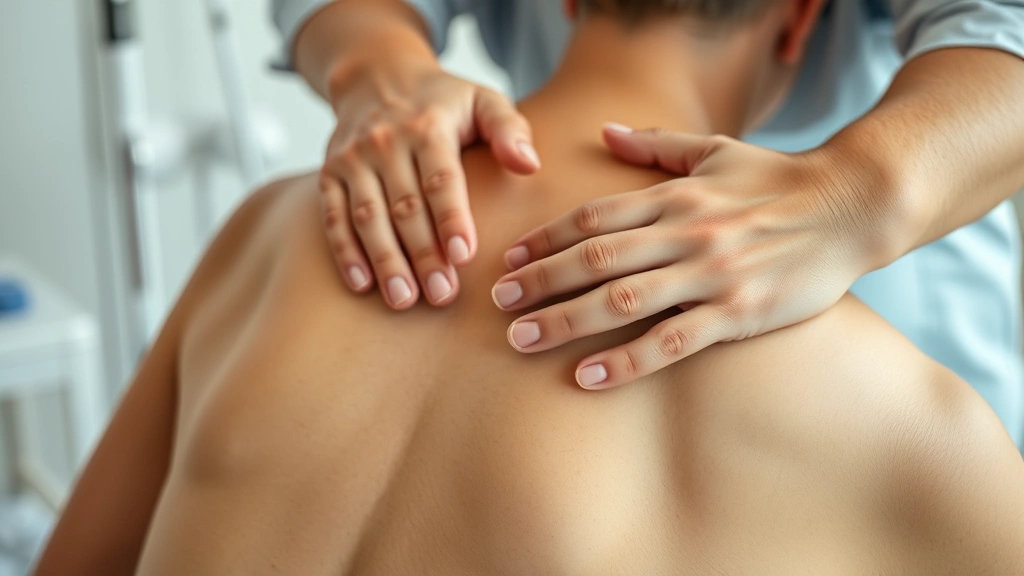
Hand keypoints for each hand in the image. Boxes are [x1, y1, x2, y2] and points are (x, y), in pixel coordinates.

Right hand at [320, 62, 538, 308]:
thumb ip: (509, 130)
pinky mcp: (330, 174)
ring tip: (404, 299)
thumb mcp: (484, 100)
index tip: (464, 256)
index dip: (452, 219)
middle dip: (424, 254)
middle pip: (406, 206)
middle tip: (443, 296)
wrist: (376, 77)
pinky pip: (334, 217)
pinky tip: (362, 284)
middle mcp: (386, 142)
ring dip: (385, 260)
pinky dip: (346, 252)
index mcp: (428, 126)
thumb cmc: (442, 101)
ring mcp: (353, 159)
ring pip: (368, 217)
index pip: (441, 180)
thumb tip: (529, 164)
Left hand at [492, 125, 882, 389]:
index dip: (546, 238)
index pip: (595, 215)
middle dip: (540, 281)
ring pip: (622, 299)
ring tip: (522, 339)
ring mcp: (711, 274)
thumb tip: (606, 131)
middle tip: (498, 303)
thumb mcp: (716, 150)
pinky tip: (589, 376)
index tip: (509, 259)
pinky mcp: (739, 313)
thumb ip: (656, 145)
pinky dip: (628, 360)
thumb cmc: (778, 180)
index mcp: (676, 195)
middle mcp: (686, 231)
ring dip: (566, 320)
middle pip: (595, 257)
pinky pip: (673, 342)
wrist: (851, 206)